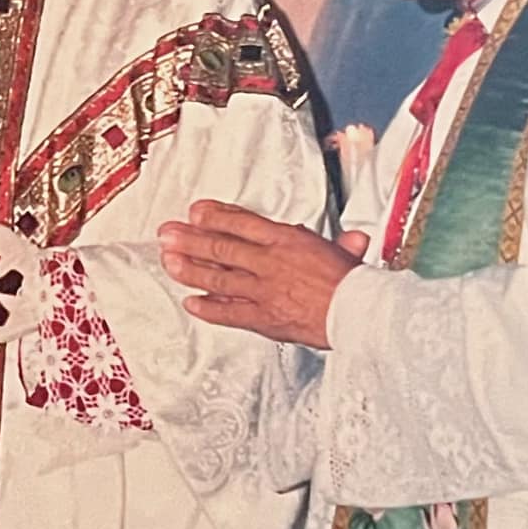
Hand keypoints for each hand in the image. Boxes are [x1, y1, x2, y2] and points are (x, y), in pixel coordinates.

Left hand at [157, 200, 368, 348]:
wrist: (360, 313)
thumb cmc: (355, 284)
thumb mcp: (346, 256)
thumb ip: (341, 246)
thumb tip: (354, 240)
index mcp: (287, 241)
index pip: (243, 222)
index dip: (215, 215)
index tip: (195, 210)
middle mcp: (270, 262)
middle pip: (222, 248)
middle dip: (190, 239)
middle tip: (167, 234)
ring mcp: (264, 290)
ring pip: (219, 277)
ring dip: (191, 269)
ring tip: (169, 262)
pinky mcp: (264, 318)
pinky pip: (229, 312)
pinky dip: (208, 308)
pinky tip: (191, 302)